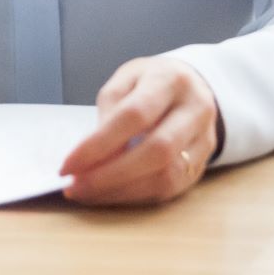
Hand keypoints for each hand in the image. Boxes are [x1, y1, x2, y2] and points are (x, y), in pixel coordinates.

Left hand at [60, 57, 220, 205]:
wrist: (194, 87)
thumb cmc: (151, 82)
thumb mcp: (125, 79)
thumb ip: (109, 111)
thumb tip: (92, 154)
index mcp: (171, 80)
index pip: (134, 116)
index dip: (99, 144)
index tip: (68, 164)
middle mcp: (196, 111)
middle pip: (157, 151)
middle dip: (110, 175)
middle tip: (75, 186)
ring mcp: (205, 141)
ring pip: (167, 177)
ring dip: (122, 190)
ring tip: (87, 192)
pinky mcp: (203, 166)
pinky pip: (170, 189)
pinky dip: (136, 195)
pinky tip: (110, 194)